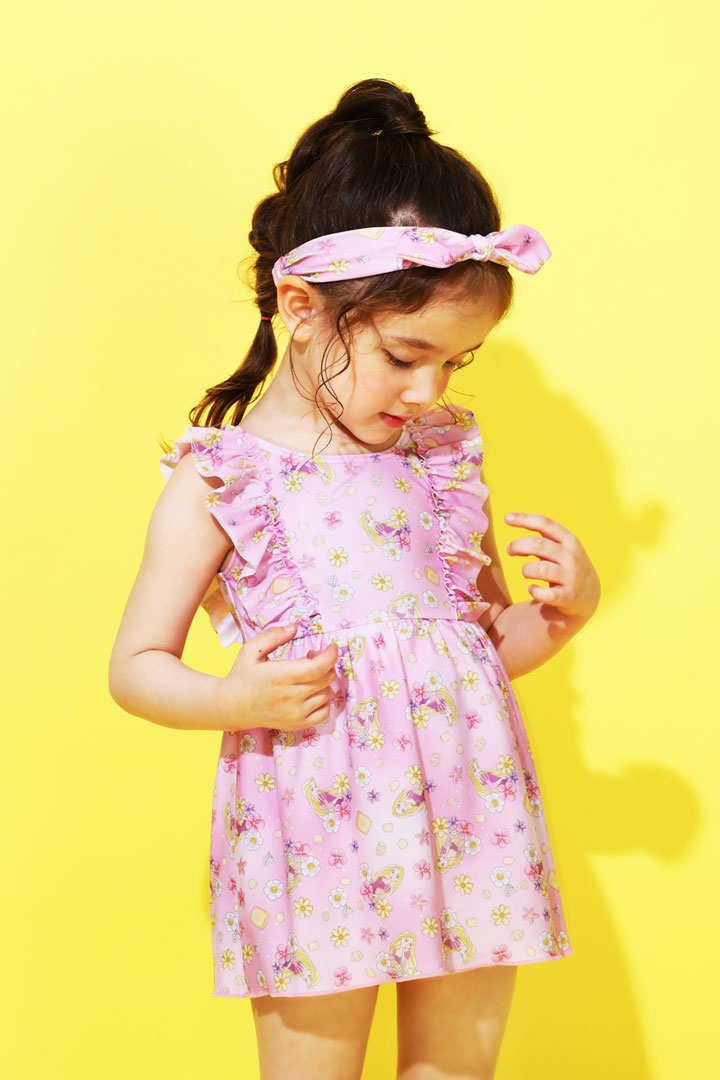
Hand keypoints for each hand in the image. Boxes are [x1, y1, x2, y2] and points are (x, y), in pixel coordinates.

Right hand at [215, 624, 338, 731]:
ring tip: (308, 675)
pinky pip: (324, 712)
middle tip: (311, 657)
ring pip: (327, 694)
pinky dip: (324, 701)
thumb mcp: (250, 650)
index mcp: (281, 676)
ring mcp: (295, 713)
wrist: (230, 706)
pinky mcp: (297, 724)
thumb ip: (272, 636)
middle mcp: (291, 697)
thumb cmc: (241, 676)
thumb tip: (294, 628)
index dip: (331, 655)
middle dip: (326, 663)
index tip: (331, 646)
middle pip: (326, 678)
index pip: (319, 667)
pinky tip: (312, 693)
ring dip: (323, 681)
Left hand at [505, 512, 600, 619]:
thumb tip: (511, 522)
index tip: (506, 518)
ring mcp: (571, 576)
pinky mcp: (569, 596)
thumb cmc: (566, 565)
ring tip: (526, 572)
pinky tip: (532, 589)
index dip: (525, 519)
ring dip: (526, 570)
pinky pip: (547, 594)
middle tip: (510, 551)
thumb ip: (540, 538)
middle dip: (518, 545)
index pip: (545, 523)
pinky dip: (535, 592)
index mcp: (568, 540)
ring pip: (540, 569)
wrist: (590, 594)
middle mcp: (571, 556)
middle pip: (538, 544)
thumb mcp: (561, 547)